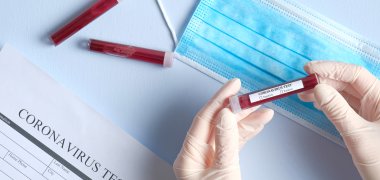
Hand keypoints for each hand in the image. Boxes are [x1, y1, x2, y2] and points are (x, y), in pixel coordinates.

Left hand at [173, 79, 273, 179]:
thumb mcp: (222, 172)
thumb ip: (225, 143)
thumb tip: (226, 115)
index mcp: (188, 156)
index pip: (204, 119)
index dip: (220, 100)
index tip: (234, 85)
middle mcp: (197, 155)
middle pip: (217, 123)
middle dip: (236, 109)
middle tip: (253, 98)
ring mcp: (210, 160)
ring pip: (228, 133)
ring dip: (246, 121)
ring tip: (262, 109)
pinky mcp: (223, 165)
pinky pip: (234, 144)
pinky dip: (247, 134)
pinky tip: (258, 123)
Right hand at [298, 61, 379, 179]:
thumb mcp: (357, 134)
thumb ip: (337, 110)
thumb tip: (318, 89)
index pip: (354, 74)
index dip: (331, 68)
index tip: (309, 69)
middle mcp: (377, 100)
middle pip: (347, 82)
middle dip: (324, 80)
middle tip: (302, 83)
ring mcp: (371, 111)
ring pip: (344, 93)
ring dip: (324, 91)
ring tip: (304, 94)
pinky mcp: (363, 121)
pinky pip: (344, 105)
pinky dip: (329, 103)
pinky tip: (317, 103)